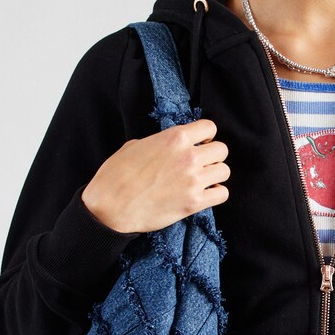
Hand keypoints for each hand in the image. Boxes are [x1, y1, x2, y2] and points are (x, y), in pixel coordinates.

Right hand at [82, 118, 229, 233]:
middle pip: (222, 150)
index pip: (210, 128)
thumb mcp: (134, 146)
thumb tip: (168, 147)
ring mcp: (193, 180)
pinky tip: (204, 194)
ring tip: (201, 181)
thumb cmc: (116, 175)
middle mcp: (188, 156)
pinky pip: (222, 194)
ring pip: (224, 171)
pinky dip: (216, 194)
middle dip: (212, 156)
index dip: (206, 137)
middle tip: (200, 165)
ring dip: (215, 175)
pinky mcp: (194, 203)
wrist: (109, 207)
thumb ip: (159, 142)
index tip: (199, 145)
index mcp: (174, 137)